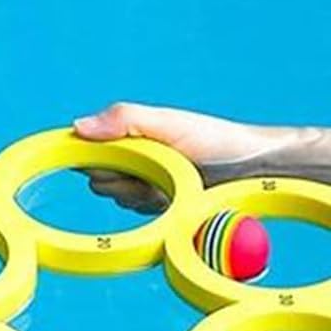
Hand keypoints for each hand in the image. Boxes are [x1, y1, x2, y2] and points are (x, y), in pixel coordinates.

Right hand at [72, 101, 303, 212]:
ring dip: (137, 192)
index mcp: (126, 133)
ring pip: (113, 197)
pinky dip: (149, 206)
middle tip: (153, 166)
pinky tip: (171, 198)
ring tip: (169, 180)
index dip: (88, 154)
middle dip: (120, 175)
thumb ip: (124, 119)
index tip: (111, 156)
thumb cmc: (216, 140)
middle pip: (95, 176)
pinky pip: (132, 212)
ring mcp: (139, 184)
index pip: (84, 146)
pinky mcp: (151, 208)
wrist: (253, 171)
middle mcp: (128, 158)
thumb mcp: (169, 123)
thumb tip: (77, 126)